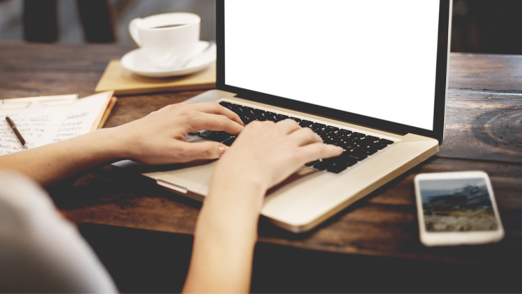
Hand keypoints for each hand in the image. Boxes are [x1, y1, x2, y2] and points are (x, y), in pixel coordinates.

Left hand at [112, 102, 243, 164]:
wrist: (124, 140)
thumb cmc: (147, 148)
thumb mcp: (178, 154)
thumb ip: (204, 151)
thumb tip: (223, 150)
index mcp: (189, 118)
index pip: (220, 122)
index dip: (235, 129)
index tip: (245, 135)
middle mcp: (184, 109)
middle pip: (217, 108)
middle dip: (232, 116)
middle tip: (243, 125)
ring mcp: (177, 108)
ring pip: (206, 106)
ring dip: (220, 113)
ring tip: (228, 122)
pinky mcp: (170, 111)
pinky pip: (196, 108)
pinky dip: (208, 113)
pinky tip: (206, 121)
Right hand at [211, 119, 343, 196]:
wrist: (238, 177)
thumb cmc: (231, 171)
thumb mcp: (231, 156)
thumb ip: (238, 154)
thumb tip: (234, 160)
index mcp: (256, 128)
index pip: (272, 124)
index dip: (279, 131)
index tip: (281, 135)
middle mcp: (272, 131)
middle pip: (292, 125)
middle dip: (298, 130)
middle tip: (301, 137)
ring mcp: (285, 142)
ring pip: (307, 133)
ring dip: (315, 137)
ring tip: (318, 141)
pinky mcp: (296, 155)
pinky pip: (319, 149)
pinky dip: (330, 150)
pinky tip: (336, 151)